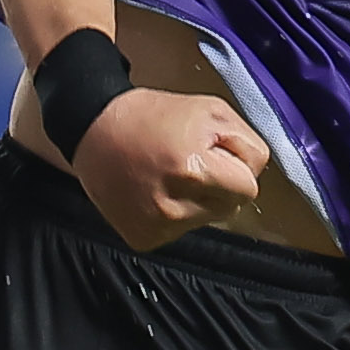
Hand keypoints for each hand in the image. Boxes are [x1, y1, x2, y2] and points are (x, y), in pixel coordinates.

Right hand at [67, 86, 270, 250]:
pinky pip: (180, 231)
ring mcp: (156, 226)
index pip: (248, 189)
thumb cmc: (150, 115)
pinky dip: (174, 214)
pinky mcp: (143, 238)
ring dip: (197, 201)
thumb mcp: (210, 111)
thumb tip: (255, 175)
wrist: (94, 127)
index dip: (236, 168)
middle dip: (219, 186)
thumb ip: (246, 143)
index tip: (215, 154)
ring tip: (168, 175)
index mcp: (193, 171)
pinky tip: (155, 191)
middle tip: (190, 162)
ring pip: (206, 221)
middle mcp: (173, 206)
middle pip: (230, 209)